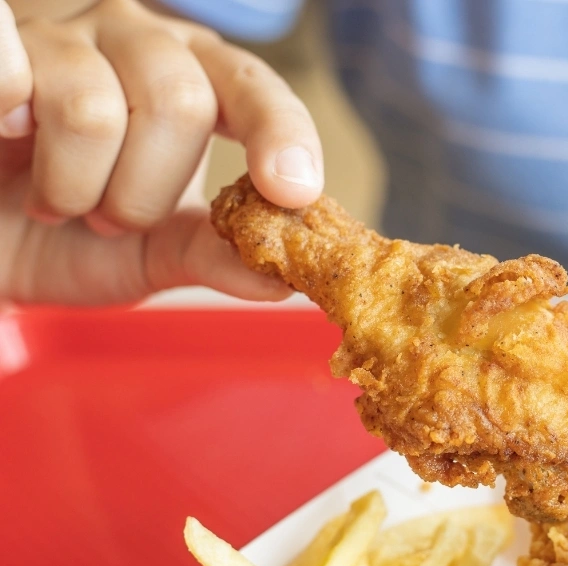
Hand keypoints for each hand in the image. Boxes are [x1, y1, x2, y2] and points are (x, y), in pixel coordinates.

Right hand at [0, 0, 323, 304]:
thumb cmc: (70, 234)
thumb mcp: (151, 252)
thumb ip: (213, 255)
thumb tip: (283, 279)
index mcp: (198, 83)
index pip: (256, 89)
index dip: (281, 134)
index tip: (291, 191)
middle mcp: (137, 43)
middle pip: (178, 102)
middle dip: (143, 193)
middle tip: (109, 219)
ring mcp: (63, 36)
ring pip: (92, 109)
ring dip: (73, 186)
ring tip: (57, 199)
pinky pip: (9, 67)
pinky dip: (10, 120)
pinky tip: (8, 137)